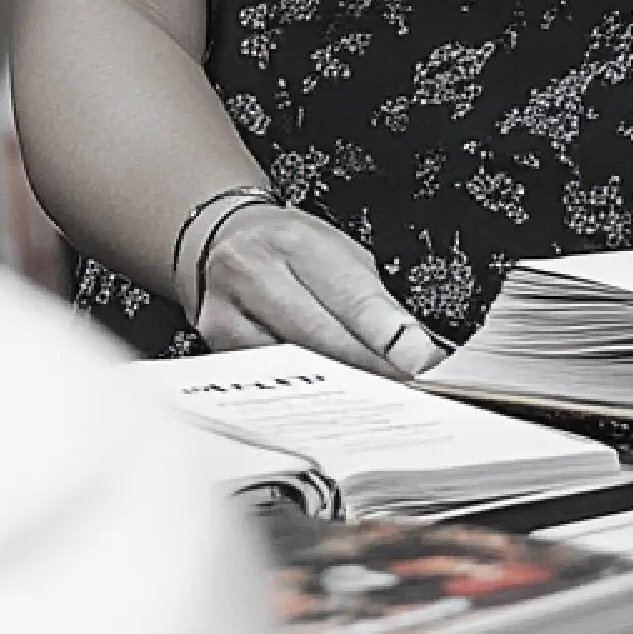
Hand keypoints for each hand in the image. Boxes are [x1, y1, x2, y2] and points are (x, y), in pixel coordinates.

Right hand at [185, 203, 445, 377]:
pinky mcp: (216, 344)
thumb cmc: (293, 246)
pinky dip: (303, 389)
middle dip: (366, 365)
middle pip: (316, 335)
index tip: (416, 359)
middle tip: (402, 385)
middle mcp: (252, 271)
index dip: (385, 333)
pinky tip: (329, 396)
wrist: (231, 237)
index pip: (347, 294)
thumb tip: (411, 348)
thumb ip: (371, 299)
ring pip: (289, 363)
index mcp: (293, 240)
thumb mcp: (340, 253)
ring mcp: (226, 309)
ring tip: (372, 393)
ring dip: (337, 384)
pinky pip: (267, 377)